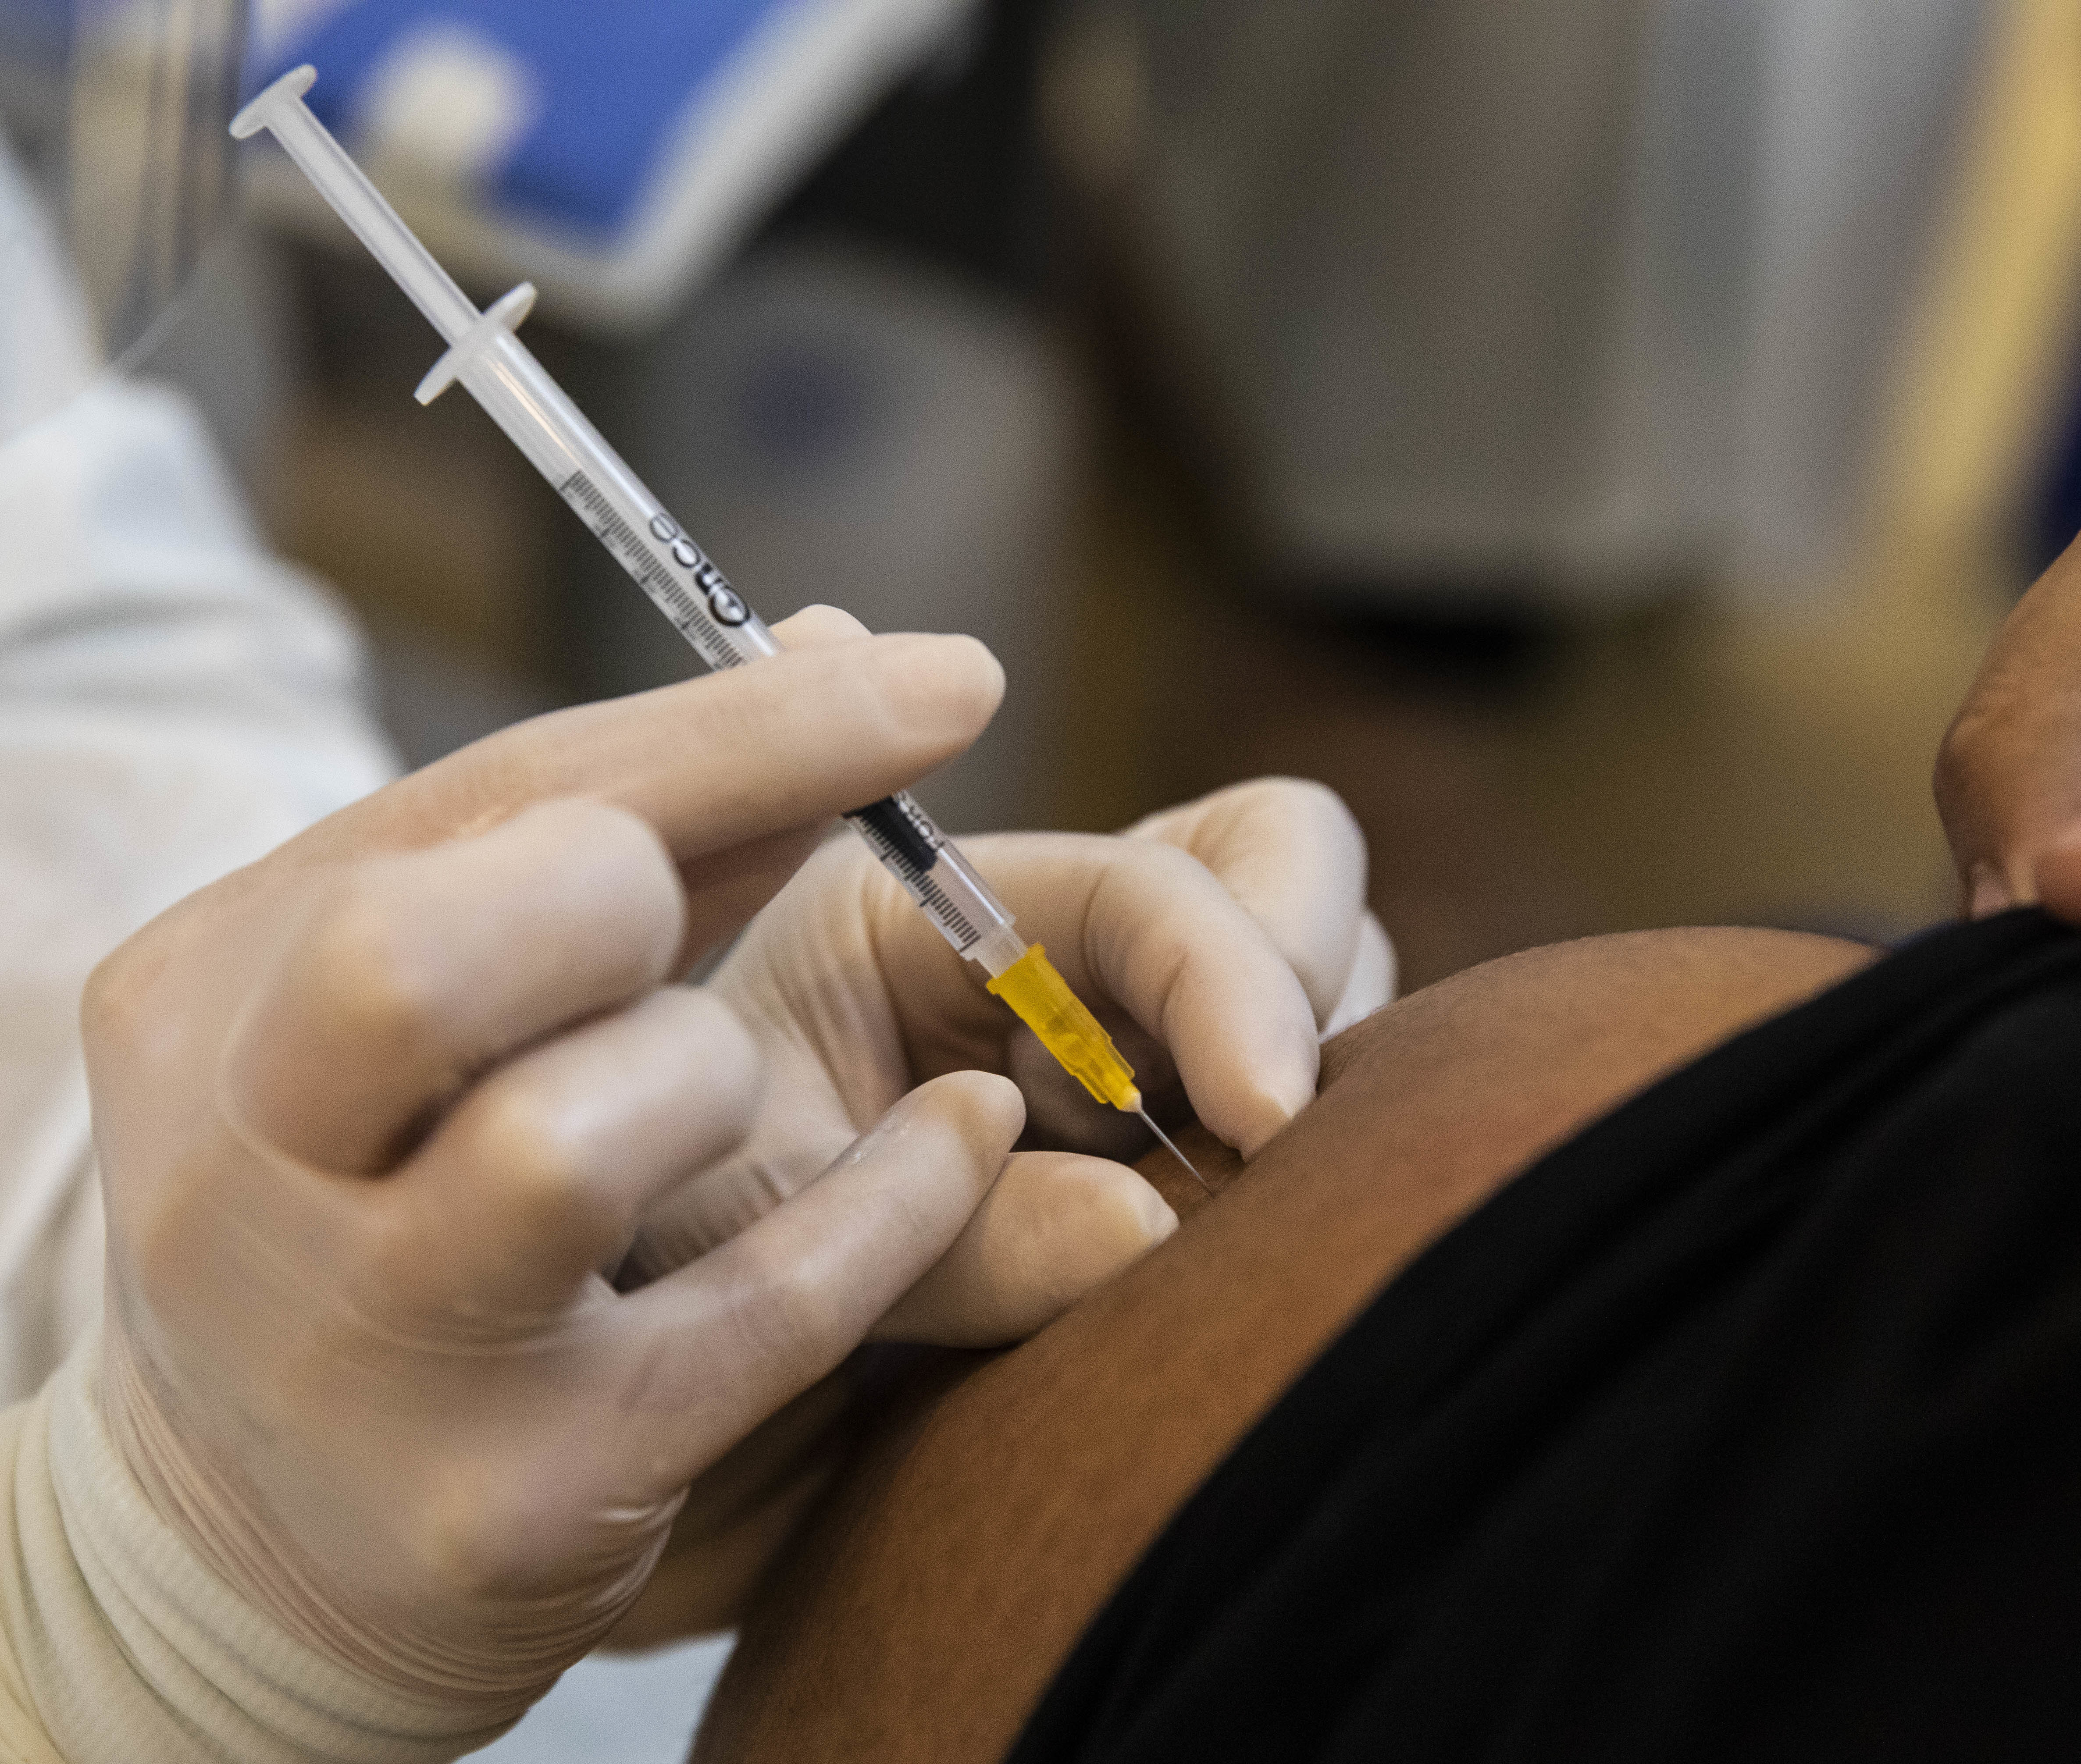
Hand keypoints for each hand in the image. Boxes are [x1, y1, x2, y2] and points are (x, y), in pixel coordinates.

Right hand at [83, 615, 1020, 1716]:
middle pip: (417, 960)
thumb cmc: (391, 1196)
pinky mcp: (510, 1501)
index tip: (953, 676)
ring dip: (704, 1081)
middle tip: (678, 929)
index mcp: (207, 995)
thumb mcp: (446, 1002)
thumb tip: (835, 642)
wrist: (265, 1539)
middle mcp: (234, 1179)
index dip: (746, 727)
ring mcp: (361, 1355)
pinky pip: (764, 1307)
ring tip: (702, 1104)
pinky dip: (897, 1208)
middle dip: (624, 895)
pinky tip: (955, 1147)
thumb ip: (633, 832)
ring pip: (570, 1143)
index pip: (486, 802)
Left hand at [628, 773, 1393, 1342]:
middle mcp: (1048, 959)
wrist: (634, 1416)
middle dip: (1296, 999)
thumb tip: (1148, 1227)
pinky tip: (1184, 1272)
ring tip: (1178, 1230)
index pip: (1147, 883)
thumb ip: (945, 1234)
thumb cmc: (655, 1281)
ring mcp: (1126, 1052)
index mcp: (929, 915)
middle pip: (1282, 879)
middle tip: (1253, 1153)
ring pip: (1322, 1001)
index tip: (1266, 1115)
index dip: (1234, 973)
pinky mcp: (1169, 1151)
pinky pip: (1286, 1136)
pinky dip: (1274, 1193)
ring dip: (1280, 1110)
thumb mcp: (758, 1244)